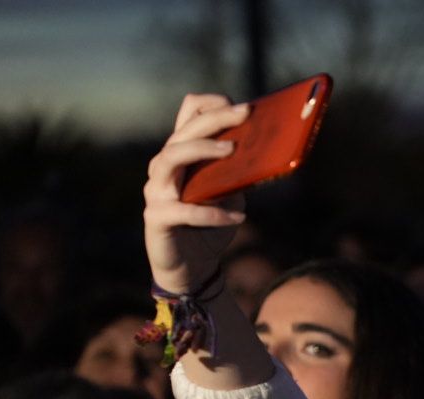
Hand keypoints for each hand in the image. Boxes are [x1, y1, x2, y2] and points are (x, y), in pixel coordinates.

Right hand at [142, 94, 249, 294]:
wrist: (192, 268)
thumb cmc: (211, 226)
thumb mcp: (229, 194)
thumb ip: (237, 173)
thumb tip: (267, 154)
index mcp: (181, 154)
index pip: (187, 115)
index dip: (209, 104)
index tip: (239, 106)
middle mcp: (163, 167)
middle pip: (183, 132)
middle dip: (215, 120)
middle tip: (245, 114)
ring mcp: (156, 191)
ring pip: (170, 158)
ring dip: (202, 150)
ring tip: (232, 151)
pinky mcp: (156, 218)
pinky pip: (184, 211)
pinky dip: (212, 214)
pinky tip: (238, 219)